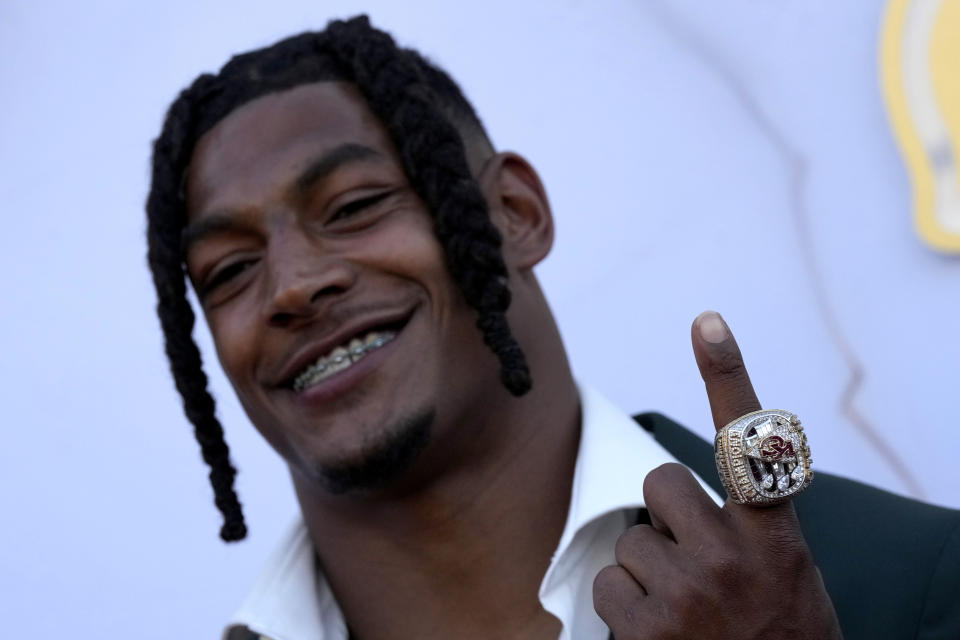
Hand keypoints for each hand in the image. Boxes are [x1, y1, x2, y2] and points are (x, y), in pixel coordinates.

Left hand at [593, 311, 841, 638]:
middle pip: (659, 486)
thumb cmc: (780, 633)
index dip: (727, 376)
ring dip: (648, 572)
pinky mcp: (646, 630)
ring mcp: (686, 593)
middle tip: (693, 560)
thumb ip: (742, 526)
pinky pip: (608, 585)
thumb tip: (672, 495)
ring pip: (630, 542)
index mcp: (773, 535)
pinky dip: (626, 608)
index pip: (748, 442)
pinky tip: (662, 632)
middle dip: (667, 517)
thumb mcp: (785, 573)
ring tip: (686, 610)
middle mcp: (730, 556)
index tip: (707, 321)